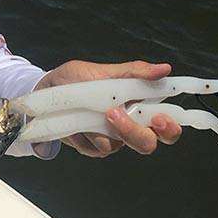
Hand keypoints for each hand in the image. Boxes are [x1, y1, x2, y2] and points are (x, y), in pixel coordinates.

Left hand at [34, 60, 182, 156]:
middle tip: (114, 114)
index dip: (170, 127)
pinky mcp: (92, 148)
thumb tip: (165, 68)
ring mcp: (111, 139)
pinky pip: (93, 149)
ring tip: (84, 109)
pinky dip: (82, 134)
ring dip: (98, 128)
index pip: (166, 125)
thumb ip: (134, 72)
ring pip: (116, 146)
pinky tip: (74, 121)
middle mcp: (129, 126)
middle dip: (134, 132)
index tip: (162, 118)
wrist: (47, 90)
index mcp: (139, 107)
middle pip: (147, 143)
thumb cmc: (78, 79)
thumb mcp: (104, 71)